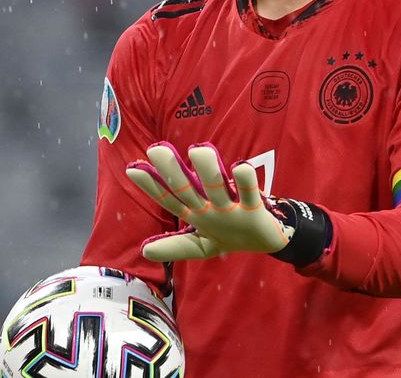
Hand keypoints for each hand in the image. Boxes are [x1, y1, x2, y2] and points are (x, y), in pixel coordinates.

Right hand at [125, 142, 292, 260]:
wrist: (269, 242)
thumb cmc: (231, 235)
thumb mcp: (201, 243)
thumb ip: (175, 245)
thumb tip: (144, 252)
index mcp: (196, 217)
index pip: (169, 201)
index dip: (150, 186)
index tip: (131, 168)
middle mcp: (210, 214)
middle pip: (187, 192)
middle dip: (172, 171)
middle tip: (156, 149)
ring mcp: (232, 212)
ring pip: (217, 190)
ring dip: (208, 172)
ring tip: (198, 152)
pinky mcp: (254, 210)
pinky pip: (249, 193)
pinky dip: (246, 181)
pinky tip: (241, 167)